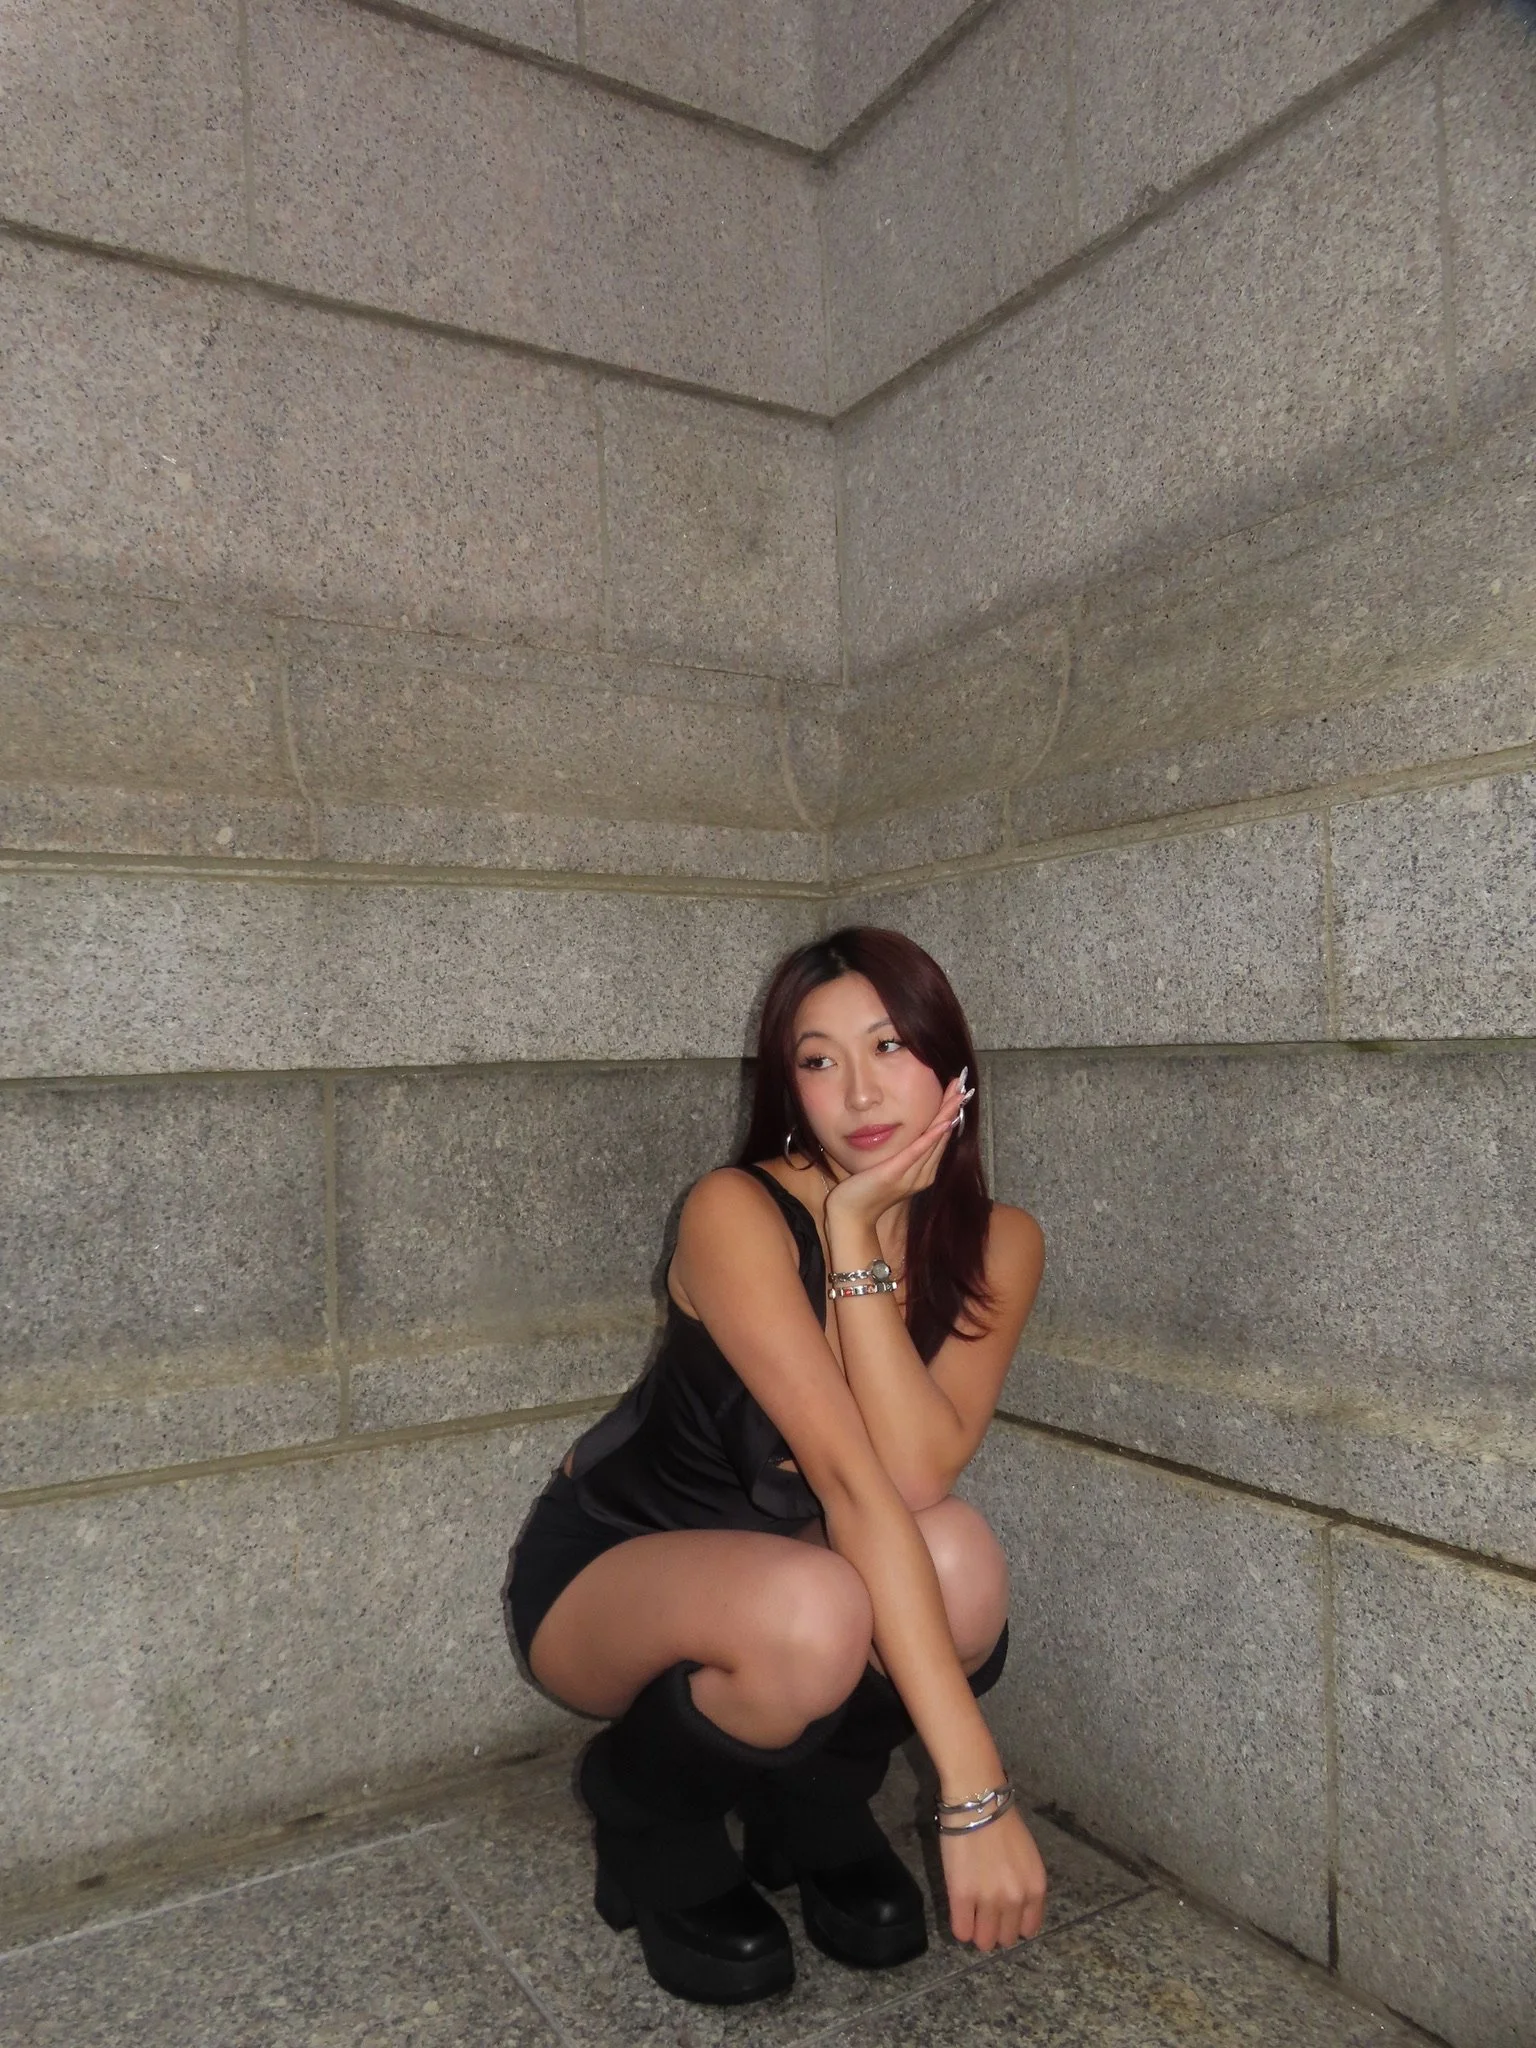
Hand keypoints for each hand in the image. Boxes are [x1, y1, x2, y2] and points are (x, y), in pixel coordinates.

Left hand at [824, 1072, 973, 1232]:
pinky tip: (941, 1123)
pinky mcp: (896, 1174)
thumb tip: (908, 1135)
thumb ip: (901, 1155)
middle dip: (953, 1109)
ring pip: (934, 1141)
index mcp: (922, 1172)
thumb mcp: (888, 1168)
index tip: (958, 1093)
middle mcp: (922, 1175)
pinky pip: (917, 1153)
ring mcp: (911, 1176)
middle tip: (964, 1085)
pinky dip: (931, 1138)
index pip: (940, 1138)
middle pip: (942, 1136)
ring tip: (958, 1096)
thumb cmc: (866, 1191)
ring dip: (947, 1116)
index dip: (950, 1114)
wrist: (851, 1216)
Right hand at [939, 1806, 1048, 1951]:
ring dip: (978, 1932)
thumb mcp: (1028, 1858)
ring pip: (984, 1941)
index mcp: (1036, 1889)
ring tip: (971, 1917)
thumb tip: (1013, 1910)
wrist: (978, 1802)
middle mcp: (1016, 1900)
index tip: (1003, 1918)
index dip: (1014, 1925)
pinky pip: (962, 1931)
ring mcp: (989, 1900)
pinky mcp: (962, 1896)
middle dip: (995, 1930)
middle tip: (985, 1915)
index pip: (1029, 1929)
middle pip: (1006, 1938)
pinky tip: (960, 1914)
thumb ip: (1025, 1886)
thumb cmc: (1003, 1823)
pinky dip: (961, 1928)